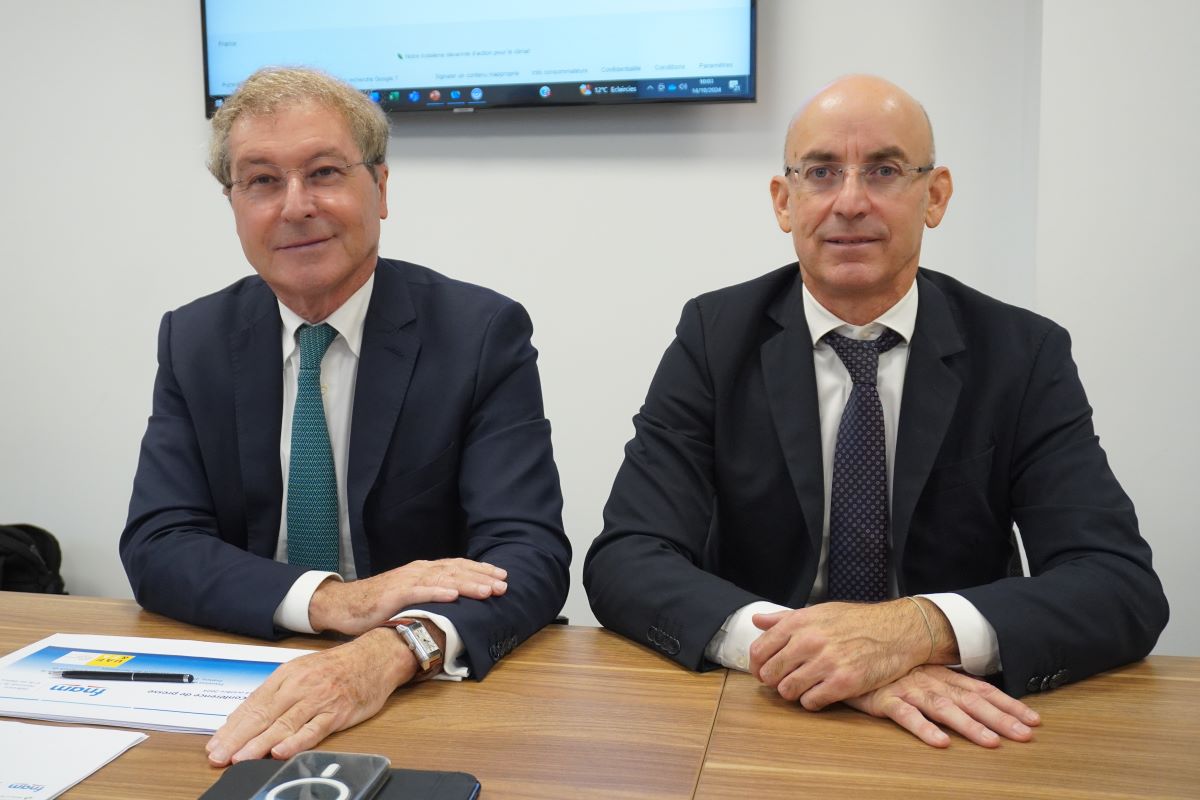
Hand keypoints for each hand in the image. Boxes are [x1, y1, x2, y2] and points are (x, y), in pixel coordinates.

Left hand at [206, 627, 415, 765]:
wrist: (374, 657)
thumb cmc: (337, 667)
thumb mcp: (301, 671)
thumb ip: (275, 694)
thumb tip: (244, 718)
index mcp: (287, 675)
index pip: (253, 704)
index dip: (232, 727)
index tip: (215, 744)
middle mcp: (300, 686)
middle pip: (263, 716)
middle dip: (238, 739)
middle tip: (218, 756)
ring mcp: (319, 700)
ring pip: (284, 724)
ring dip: (259, 744)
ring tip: (240, 758)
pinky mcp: (337, 713)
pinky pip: (314, 730)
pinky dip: (296, 742)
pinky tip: (280, 751)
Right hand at [309, 558, 507, 634]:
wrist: (344, 605)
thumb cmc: (378, 603)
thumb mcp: (410, 597)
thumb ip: (430, 596)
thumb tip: (455, 603)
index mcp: (424, 571)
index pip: (458, 567)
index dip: (481, 570)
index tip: (502, 576)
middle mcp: (419, 571)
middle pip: (456, 570)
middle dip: (482, 576)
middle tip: (504, 584)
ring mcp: (407, 581)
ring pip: (443, 579)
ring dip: (468, 584)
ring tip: (488, 590)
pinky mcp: (395, 594)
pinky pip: (420, 592)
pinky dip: (438, 592)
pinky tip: (454, 595)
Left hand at [749, 599, 951, 708]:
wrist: (897, 630)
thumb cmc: (857, 621)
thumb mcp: (819, 611)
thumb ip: (785, 618)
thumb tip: (757, 620)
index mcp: (799, 622)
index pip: (760, 650)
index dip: (756, 665)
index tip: (762, 672)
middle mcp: (809, 641)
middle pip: (770, 673)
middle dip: (774, 681)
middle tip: (784, 682)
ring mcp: (826, 662)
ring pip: (788, 691)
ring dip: (792, 693)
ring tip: (804, 687)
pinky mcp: (843, 683)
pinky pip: (811, 702)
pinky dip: (812, 702)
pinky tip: (820, 694)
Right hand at [843, 665, 1040, 747]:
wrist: (846, 651)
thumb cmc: (884, 665)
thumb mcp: (918, 670)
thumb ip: (944, 681)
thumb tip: (976, 695)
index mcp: (941, 675)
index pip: (982, 689)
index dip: (1008, 704)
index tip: (1034, 720)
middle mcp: (930, 681)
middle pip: (971, 700)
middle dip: (1001, 718)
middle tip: (1026, 735)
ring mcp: (908, 689)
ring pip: (944, 708)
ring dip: (969, 726)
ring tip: (991, 742)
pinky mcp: (884, 699)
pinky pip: (905, 715)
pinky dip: (923, 728)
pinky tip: (939, 742)